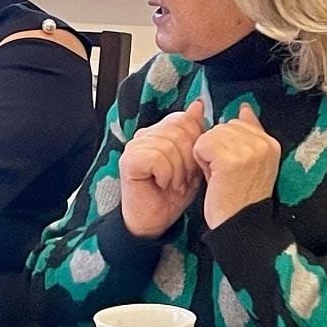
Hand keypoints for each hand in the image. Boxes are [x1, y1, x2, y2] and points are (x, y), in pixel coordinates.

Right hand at [119, 100, 205, 237]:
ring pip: (170, 146)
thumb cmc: (172, 194)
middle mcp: (144, 135)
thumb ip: (194, 134)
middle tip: (182, 179)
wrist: (154, 222)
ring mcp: (134, 146)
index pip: (184, 119)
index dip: (195, 143)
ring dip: (178, 171)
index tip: (192, 167)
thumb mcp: (192, 162)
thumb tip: (198, 104)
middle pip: (179, 130)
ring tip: (173, 184)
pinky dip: (166, 175)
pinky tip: (161, 185)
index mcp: (159, 132)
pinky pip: (158, 158)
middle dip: (188, 159)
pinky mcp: (128, 161)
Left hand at [194, 103, 280, 229]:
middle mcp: (262, 143)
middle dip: (217, 148)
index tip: (235, 166)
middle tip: (227, 174)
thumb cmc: (241, 196)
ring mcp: (247, 150)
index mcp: (270, 143)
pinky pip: (201, 145)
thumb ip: (249, 133)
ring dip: (208, 156)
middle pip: (222, 127)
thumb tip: (244, 108)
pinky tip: (214, 178)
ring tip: (221, 176)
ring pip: (210, 135)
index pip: (239, 122)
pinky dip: (201, 162)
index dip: (228, 144)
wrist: (241, 226)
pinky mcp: (230, 159)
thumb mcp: (252, 162)